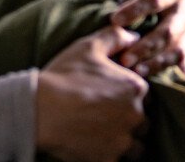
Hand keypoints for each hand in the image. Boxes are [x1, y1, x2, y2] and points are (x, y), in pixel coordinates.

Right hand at [36, 26, 148, 161]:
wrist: (40, 110)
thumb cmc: (64, 75)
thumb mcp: (89, 46)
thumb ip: (116, 37)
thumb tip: (134, 35)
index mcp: (135, 88)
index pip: (144, 94)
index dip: (129, 94)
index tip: (112, 95)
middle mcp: (135, 116)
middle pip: (142, 121)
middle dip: (129, 119)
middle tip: (105, 115)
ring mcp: (123, 141)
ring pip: (135, 146)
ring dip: (123, 140)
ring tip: (102, 133)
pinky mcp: (109, 160)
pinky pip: (117, 160)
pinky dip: (108, 154)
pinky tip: (93, 145)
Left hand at [111, 0, 184, 76]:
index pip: (154, 0)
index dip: (135, 10)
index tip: (114, 20)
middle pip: (168, 31)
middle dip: (146, 46)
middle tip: (125, 59)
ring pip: (177, 50)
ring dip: (157, 63)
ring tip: (137, 72)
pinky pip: (184, 63)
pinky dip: (172, 74)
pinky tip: (158, 85)